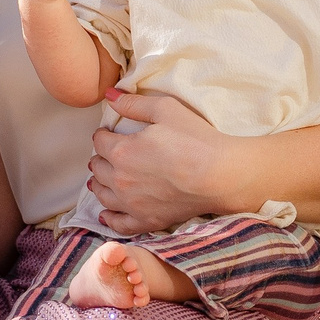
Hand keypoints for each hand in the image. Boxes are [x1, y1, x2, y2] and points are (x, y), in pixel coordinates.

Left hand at [87, 91, 229, 234]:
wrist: (221, 175)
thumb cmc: (196, 139)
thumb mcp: (166, 109)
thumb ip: (134, 103)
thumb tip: (109, 96)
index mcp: (121, 151)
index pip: (100, 142)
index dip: (102, 135)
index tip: (107, 134)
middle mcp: (120, 179)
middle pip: (98, 168)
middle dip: (100, 159)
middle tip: (106, 154)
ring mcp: (132, 204)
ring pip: (103, 195)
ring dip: (99, 184)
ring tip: (100, 180)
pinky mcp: (146, 220)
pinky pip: (119, 224)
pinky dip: (109, 218)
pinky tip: (106, 214)